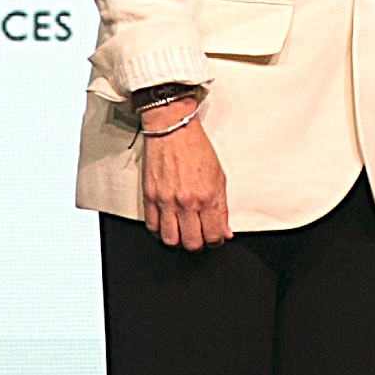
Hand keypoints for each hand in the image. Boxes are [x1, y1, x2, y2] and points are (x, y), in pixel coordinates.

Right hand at [140, 103, 230, 250]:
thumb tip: (225, 231)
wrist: (173, 130)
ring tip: (183, 233)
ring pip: (171, 240)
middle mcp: (187, 202)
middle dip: (199, 244)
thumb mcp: (219, 177)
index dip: (216, 241)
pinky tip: (168, 225)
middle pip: (192, 243)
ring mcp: (166, 201)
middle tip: (200, 236)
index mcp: (208, 196)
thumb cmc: (197, 149)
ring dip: (179, 241)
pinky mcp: (150, 197)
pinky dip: (160, 231)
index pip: (214, 235)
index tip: (215, 237)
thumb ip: (222, 207)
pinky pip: (153, 226)